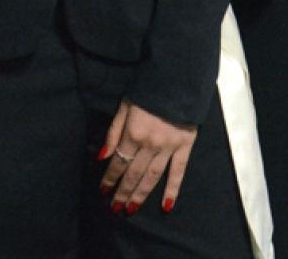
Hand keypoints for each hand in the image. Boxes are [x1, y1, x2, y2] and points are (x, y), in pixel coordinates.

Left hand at [99, 99, 197, 215]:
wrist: (179, 77)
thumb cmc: (149, 89)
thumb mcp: (125, 105)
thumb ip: (113, 132)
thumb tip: (102, 156)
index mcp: (133, 133)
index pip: (118, 162)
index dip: (109, 178)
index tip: (103, 191)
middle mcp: (150, 144)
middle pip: (133, 174)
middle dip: (122, 192)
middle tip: (115, 209)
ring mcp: (169, 147)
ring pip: (152, 177)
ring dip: (140, 195)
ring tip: (131, 210)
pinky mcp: (186, 145)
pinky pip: (179, 171)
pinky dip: (173, 189)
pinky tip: (166, 206)